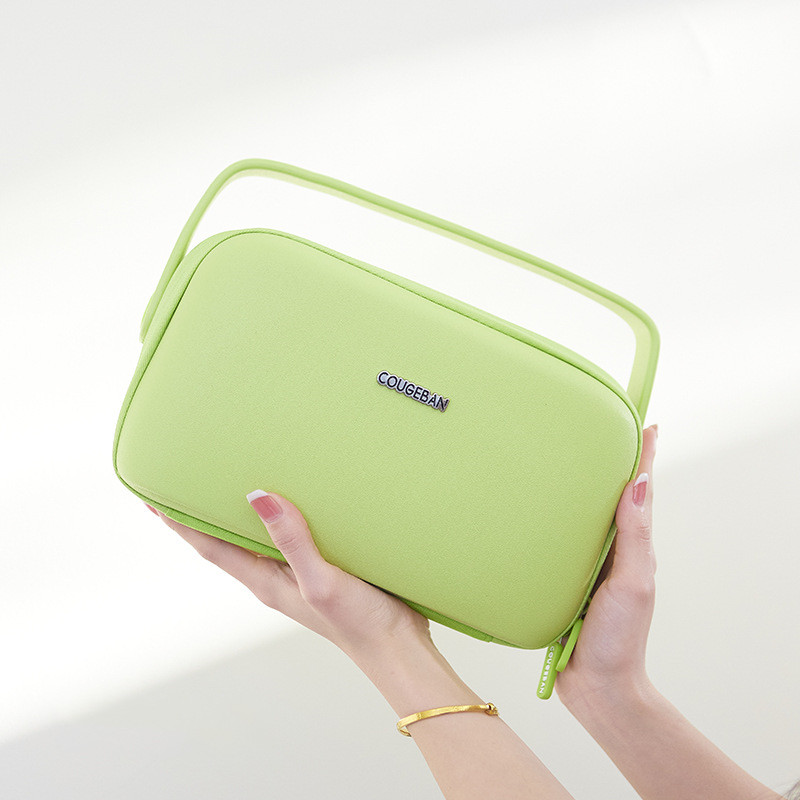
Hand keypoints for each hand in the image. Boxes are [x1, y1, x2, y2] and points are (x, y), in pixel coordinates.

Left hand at [145, 490, 432, 663]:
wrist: (397, 646)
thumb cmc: (359, 622)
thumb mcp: (321, 579)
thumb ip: (291, 540)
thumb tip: (257, 497)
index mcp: (266, 582)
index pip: (211, 548)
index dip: (180, 525)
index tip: (153, 501)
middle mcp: (274, 577)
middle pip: (226, 542)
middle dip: (200, 516)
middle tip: (181, 483)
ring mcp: (296, 573)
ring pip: (255, 539)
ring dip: (235, 515)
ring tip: (224, 486)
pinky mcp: (320, 567)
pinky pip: (287, 537)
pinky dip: (274, 518)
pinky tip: (286, 503)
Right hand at [555, 423, 657, 708]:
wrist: (595, 685)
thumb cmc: (620, 639)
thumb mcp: (633, 583)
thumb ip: (635, 536)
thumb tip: (640, 484)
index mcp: (632, 548)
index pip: (640, 493)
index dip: (644, 458)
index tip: (647, 425)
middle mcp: (611, 552)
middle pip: (611, 499)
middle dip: (610, 465)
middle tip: (601, 432)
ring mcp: (587, 567)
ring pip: (581, 520)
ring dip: (576, 492)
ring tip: (565, 462)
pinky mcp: (563, 581)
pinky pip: (557, 546)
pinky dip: (550, 525)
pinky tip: (536, 516)